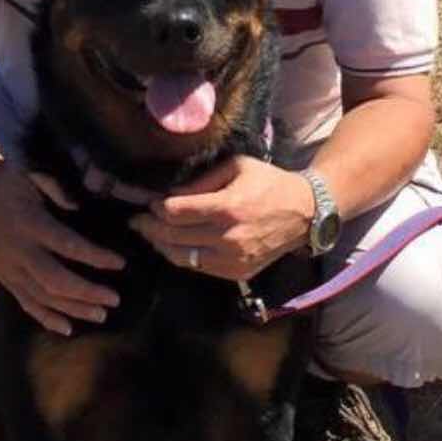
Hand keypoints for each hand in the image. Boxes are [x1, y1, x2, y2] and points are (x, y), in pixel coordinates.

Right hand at [0, 160, 123, 335]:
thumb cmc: (14, 180)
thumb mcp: (37, 175)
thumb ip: (60, 192)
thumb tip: (84, 209)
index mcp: (29, 223)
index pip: (66, 244)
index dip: (94, 256)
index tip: (120, 263)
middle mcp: (17, 250)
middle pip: (54, 280)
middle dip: (86, 293)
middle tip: (114, 299)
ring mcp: (8, 267)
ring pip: (41, 297)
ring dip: (72, 309)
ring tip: (101, 315)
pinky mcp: (4, 277)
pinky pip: (25, 303)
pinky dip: (45, 318)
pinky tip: (67, 328)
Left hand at [128, 156, 314, 281]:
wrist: (305, 213)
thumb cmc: (269, 183)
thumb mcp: (236, 167)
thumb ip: (201, 181)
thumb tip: (170, 195)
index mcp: (228, 207)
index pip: (176, 212)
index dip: (156, 208)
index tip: (149, 202)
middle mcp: (228, 237)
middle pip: (173, 236)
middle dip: (149, 227)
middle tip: (136, 220)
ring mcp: (232, 260)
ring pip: (181, 257)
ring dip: (160, 245)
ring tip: (149, 234)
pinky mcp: (237, 273)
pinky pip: (198, 268)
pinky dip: (181, 256)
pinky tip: (173, 245)